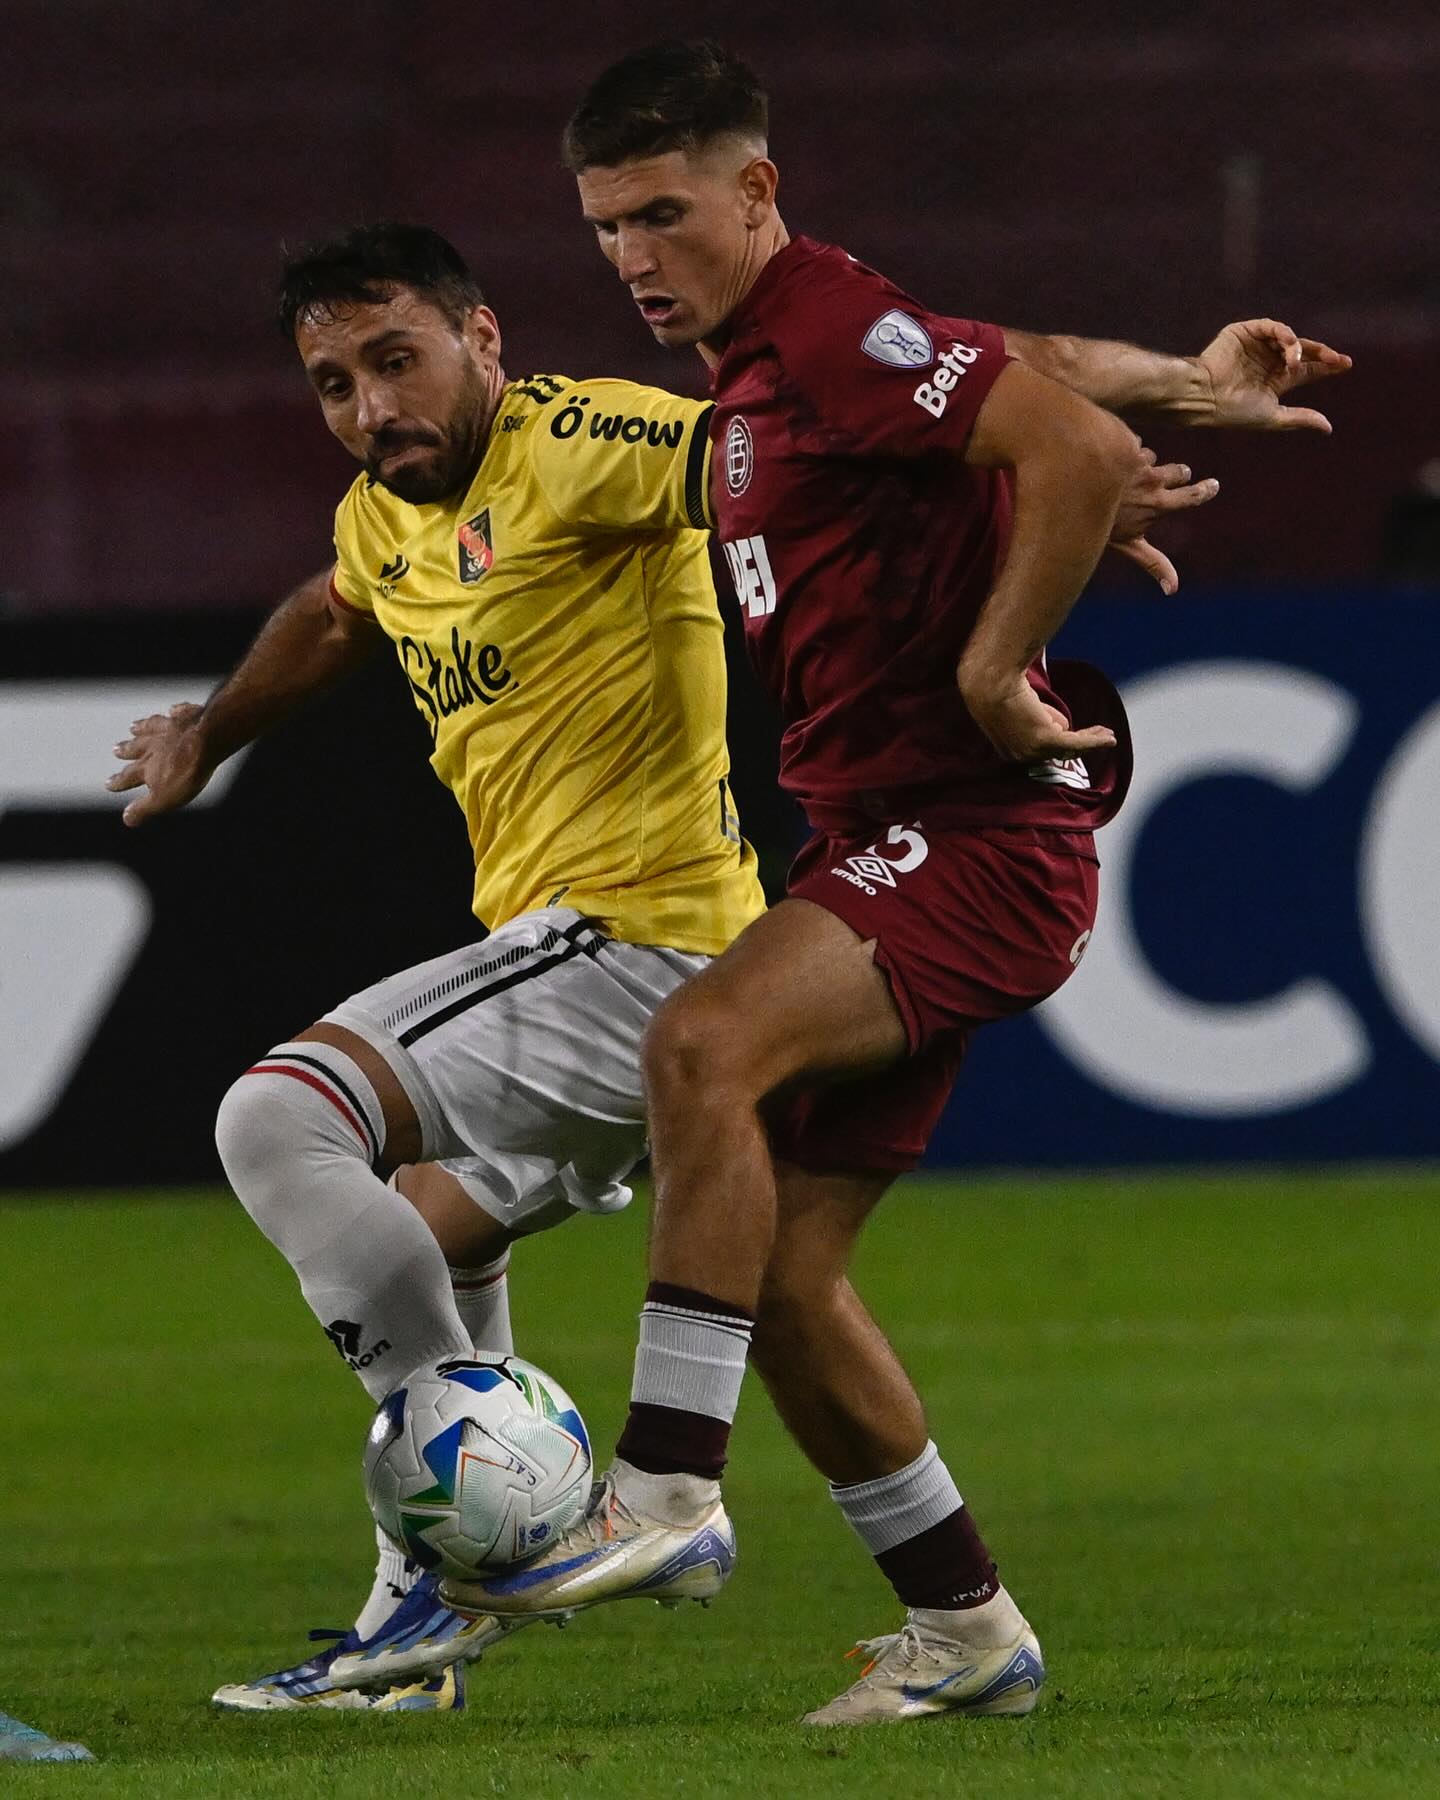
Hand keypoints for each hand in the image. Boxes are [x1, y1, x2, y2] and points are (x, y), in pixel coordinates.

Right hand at [107, 702, 213, 825]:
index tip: (108, 784)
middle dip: (125, 751)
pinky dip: (173, 713)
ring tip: (133, 727)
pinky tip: (173, 710)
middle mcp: (154, 745)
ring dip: (141, 729)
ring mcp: (169, 729)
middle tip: (115, 750)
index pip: (128, 777)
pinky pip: (177, 713)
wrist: (205, 741)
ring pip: (151, 728)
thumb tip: (126, 819)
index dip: (118, 782)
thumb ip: (144, 808)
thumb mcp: (164, 798)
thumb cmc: (186, 772)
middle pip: (136, 748)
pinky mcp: (187, 717)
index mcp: (147, 767)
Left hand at [959, 665, 1117, 763]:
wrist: (989, 680)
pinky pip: (1075, 742)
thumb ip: (1038, 719)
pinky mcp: (1044, 739)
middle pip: (1058, 753)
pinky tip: (1110, 738)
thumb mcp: (1018, 710)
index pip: (1040, 752)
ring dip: (1091, 739)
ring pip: (1069, 747)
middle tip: (1100, 737)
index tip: (1076, 736)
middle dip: (1081, 744)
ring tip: (1108, 733)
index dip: (1062, 743)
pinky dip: (1094, 740)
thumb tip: (1061, 725)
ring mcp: (1030, 750)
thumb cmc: (996, 687)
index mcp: (1008, 751)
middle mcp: (1019, 756)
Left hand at [1109, 448, 1218, 593]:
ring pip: (1153, 457)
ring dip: (1141, 465)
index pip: (1192, 496)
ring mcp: (1140, 462)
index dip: (1205, 490)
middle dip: (1177, 474)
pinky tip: (1103, 463)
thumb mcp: (1128, 546)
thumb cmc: (1098, 526)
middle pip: (1181, 471)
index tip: (1213, 485)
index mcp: (1159, 506)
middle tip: (1167, 478)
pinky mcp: (1127, 444)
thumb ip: (1154, 563)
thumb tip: (1173, 590)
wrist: (1066, 495)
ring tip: (1119, 478)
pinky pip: (1132, 445)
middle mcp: (1153, 483)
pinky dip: (1121, 453)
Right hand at [1195, 319, 1351, 432]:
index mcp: (1274, 380)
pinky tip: (1288, 347)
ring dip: (1298, 348)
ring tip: (1294, 361)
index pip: (1306, 370)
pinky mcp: (1244, 332)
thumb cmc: (1233, 412)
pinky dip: (1284, 334)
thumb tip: (1328, 428)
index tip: (1346, 364)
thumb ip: (1300, 419)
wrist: (1204, 397)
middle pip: (1303, 351)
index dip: (1326, 366)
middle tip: (1336, 359)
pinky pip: (1271, 327)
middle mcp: (1267, 361)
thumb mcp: (1272, 417)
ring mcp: (1256, 345)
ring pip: (1288, 338)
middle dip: (1321, 354)